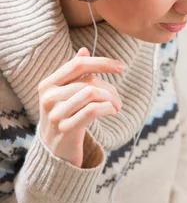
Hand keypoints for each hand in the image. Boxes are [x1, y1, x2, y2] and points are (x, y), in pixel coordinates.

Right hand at [38, 47, 124, 166]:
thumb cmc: (64, 118)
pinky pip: (92, 110)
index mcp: (48, 84)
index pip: (78, 65)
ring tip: (116, 107)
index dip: (101, 62)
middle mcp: (49, 97)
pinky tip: (112, 112)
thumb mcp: (65, 95)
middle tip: (118, 100)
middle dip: (109, 88)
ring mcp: (56, 113)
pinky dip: (107, 108)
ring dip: (110, 99)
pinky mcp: (66, 129)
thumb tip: (84, 51)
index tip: (121, 66)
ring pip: (91, 93)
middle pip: (88, 81)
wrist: (54, 151)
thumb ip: (73, 74)